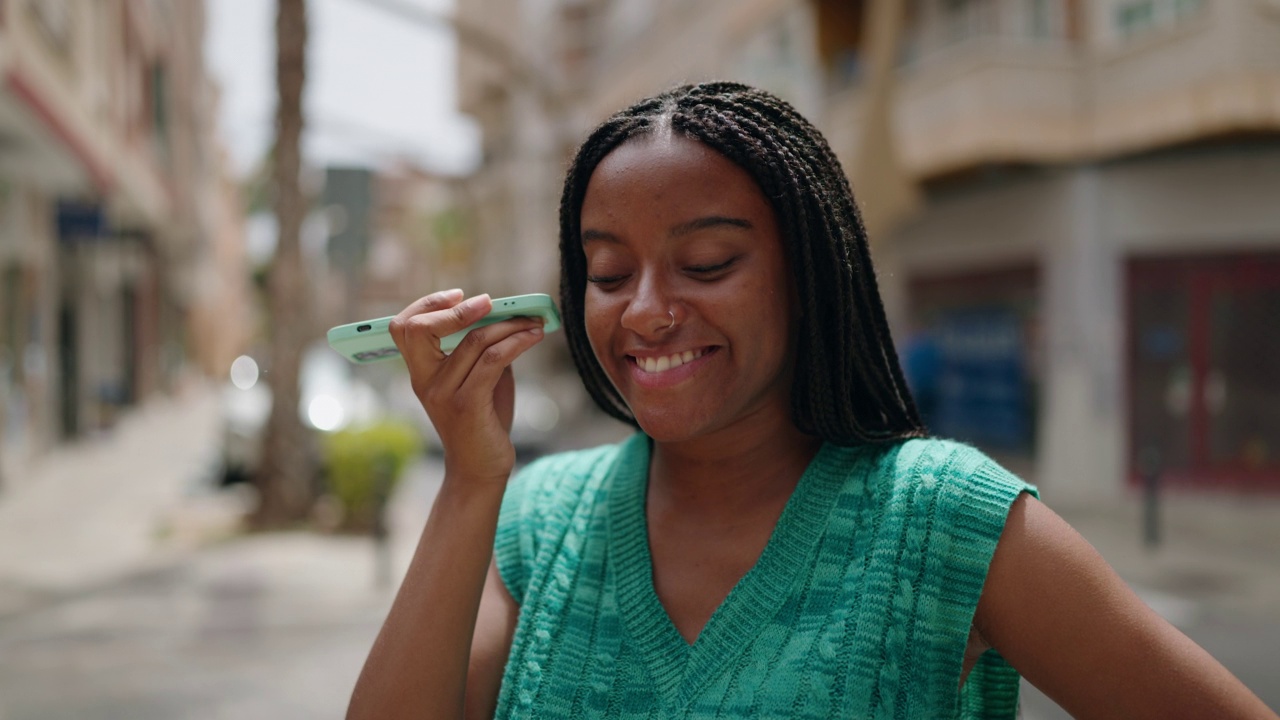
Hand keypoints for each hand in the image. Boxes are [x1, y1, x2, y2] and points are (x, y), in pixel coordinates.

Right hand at [389, 289, 545, 484]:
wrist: (480, 470)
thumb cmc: (482, 422)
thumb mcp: (477, 380)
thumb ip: (479, 350)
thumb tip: (503, 314)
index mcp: (420, 373)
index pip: (404, 327)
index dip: (427, 304)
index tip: (459, 295)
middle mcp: (425, 381)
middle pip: (420, 328)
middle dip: (457, 309)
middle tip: (493, 302)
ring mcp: (443, 393)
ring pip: (473, 340)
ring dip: (509, 324)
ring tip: (533, 320)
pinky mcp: (468, 405)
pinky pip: (494, 360)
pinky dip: (518, 342)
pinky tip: (535, 336)